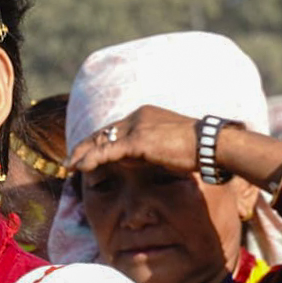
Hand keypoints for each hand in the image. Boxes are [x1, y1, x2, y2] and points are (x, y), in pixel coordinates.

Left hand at [69, 105, 201, 175]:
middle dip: (83, 147)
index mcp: (145, 115)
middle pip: (102, 132)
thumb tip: (132, 158)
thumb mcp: (167, 145)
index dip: (96, 141)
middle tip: (69, 161)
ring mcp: (137, 127)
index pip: (113, 128)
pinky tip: (79, 168)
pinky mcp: (138, 141)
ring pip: (101, 141)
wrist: (213, 145)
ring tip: (68, 166)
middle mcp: (138, 116)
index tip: (84, 153)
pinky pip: (107, 151)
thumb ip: (147, 148)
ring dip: (81, 154)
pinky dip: (91, 159)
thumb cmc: (197, 149)